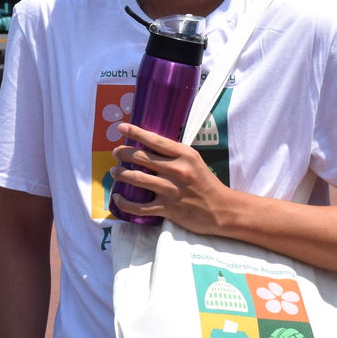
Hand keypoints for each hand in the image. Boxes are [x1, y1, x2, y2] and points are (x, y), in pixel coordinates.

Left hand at [109, 123, 241, 234]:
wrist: (221, 210)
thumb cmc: (206, 183)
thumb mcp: (194, 161)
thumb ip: (174, 154)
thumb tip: (149, 145)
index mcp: (184, 155)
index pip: (155, 140)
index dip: (136, 132)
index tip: (121, 127)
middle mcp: (177, 170)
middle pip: (141, 157)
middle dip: (123, 153)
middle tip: (116, 153)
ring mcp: (171, 190)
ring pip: (136, 179)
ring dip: (121, 174)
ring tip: (115, 172)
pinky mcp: (168, 209)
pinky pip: (139, 206)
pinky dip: (125, 203)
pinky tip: (118, 198)